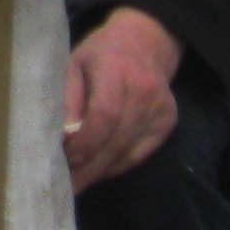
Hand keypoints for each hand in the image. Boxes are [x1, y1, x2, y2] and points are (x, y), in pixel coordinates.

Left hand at [62, 7, 182, 189]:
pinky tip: (99, 171)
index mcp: (116, 69)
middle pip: (116, 140)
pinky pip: (140, 154)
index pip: (104, 115)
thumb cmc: (100, 53)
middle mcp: (144, 91)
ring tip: (79, 183)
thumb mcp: (74, 64)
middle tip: (68, 187)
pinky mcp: (168, 123)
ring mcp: (160, 109)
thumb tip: (60, 139)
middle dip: (89, 167)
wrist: (145, 42)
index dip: (85, 142)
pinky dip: (117, 166)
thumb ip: (67, 100)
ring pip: (128, 152)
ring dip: (101, 172)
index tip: (65, 158)